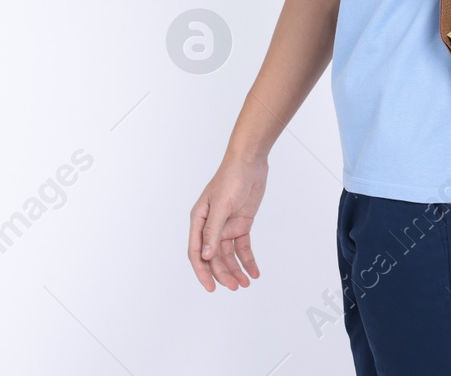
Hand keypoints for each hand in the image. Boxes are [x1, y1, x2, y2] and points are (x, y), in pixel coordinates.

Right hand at [189, 154, 267, 290]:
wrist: (250, 163)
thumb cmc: (230, 178)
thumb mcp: (220, 205)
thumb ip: (212, 231)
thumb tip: (206, 255)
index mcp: (199, 221)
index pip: (197, 252)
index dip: (202, 272)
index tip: (210, 288)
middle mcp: (210, 226)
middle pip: (214, 257)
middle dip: (223, 273)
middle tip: (234, 287)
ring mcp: (226, 226)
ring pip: (228, 255)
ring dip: (236, 270)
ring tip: (245, 283)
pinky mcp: (241, 224)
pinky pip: (242, 247)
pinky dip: (248, 260)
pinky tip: (254, 271)